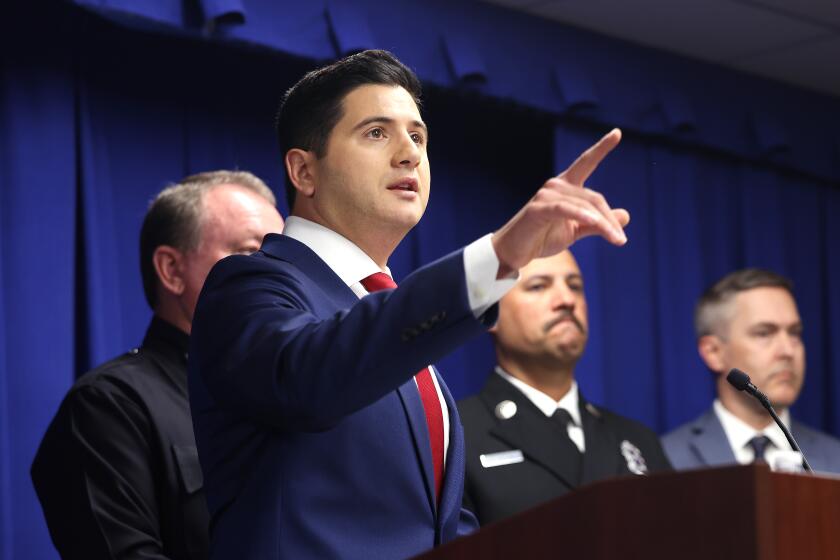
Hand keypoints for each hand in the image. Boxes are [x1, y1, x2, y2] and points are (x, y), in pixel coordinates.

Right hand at [492, 128, 629, 276]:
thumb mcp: (576, 231)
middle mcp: (556, 186)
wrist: (514, 252)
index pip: (586, 163)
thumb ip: (598, 224)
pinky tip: (595, 222)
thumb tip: (626, 215)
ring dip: (603, 224)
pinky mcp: (537, 209)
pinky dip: (581, 215)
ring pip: (584, 206)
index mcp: (566, 187)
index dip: (601, 148)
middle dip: (609, 220)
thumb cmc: (542, 238)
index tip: (617, 132)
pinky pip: (565, 209)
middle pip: (594, 198)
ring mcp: (545, 196)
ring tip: (617, 240)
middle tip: (621, 240)